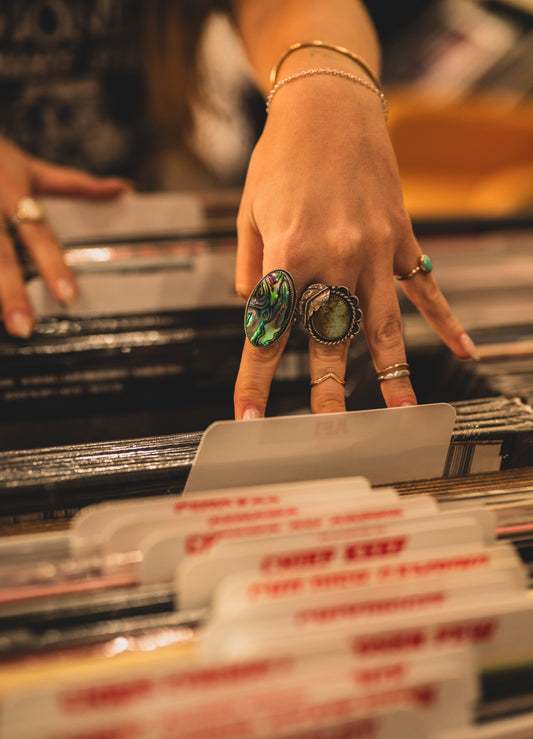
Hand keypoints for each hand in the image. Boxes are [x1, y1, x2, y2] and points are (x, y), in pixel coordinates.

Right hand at [0, 137, 128, 337]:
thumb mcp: (31, 166)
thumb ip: (75, 184)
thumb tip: (124, 189)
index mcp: (13, 194)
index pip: (39, 236)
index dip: (53, 266)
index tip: (68, 298)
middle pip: (0, 256)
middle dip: (11, 294)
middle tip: (25, 329)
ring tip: (2, 328)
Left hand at [233, 76, 475, 418]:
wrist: (328, 103)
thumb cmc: (281, 155)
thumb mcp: (249, 211)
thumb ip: (253, 267)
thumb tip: (258, 309)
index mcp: (289, 250)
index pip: (270, 328)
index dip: (256, 376)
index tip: (249, 414)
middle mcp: (335, 255)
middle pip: (331, 336)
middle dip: (327, 388)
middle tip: (325, 432)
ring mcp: (374, 249)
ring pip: (383, 322)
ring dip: (392, 372)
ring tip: (400, 413)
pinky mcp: (399, 237)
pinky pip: (425, 286)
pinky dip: (444, 319)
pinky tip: (463, 349)